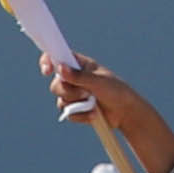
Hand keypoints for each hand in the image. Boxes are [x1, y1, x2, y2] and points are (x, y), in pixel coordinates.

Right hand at [47, 57, 173, 172]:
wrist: (125, 112)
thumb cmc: (116, 91)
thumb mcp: (99, 81)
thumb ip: (79, 76)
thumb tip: (60, 67)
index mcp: (79, 64)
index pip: (56, 58)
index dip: (47, 62)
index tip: (48, 70)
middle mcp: (73, 78)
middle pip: (55, 83)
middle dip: (68, 90)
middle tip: (84, 92)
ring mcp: (73, 94)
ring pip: (60, 99)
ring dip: (76, 103)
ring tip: (93, 102)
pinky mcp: (75, 109)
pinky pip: (68, 113)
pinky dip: (80, 114)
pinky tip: (94, 114)